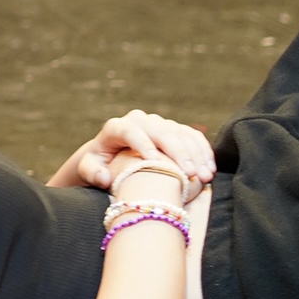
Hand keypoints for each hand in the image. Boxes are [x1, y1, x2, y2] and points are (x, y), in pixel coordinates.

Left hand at [50, 109, 214, 200]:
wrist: (111, 157)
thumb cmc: (99, 166)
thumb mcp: (89, 169)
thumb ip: (91, 172)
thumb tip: (104, 178)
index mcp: (116, 127)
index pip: (130, 130)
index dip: (142, 144)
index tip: (154, 162)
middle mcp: (139, 120)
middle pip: (161, 131)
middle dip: (177, 151)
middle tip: (190, 174)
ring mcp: (158, 124)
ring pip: (180, 133)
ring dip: (195, 153)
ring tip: (205, 175)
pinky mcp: (173, 131)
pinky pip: (191, 136)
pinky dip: (202, 150)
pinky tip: (210, 168)